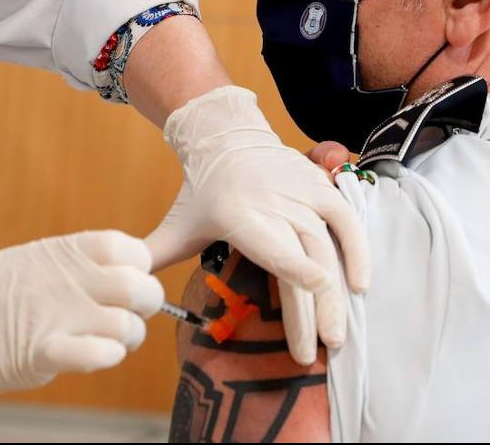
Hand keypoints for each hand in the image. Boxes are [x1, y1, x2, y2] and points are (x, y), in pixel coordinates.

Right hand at [0, 230, 163, 414]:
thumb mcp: (27, 261)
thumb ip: (71, 261)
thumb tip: (114, 263)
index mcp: (61, 253)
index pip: (127, 248)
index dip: (139, 266)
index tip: (129, 279)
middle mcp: (64, 280)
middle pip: (138, 285)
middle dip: (147, 303)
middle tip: (131, 314)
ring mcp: (55, 315)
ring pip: (126, 325)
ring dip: (129, 337)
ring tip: (114, 342)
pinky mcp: (43, 353)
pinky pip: (98, 354)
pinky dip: (107, 357)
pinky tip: (99, 355)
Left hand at [145, 86, 369, 364]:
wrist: (225, 136)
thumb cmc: (201, 192)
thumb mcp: (177, 225)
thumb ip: (156, 257)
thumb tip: (129, 294)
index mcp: (236, 215)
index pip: (269, 243)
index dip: (294, 262)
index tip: (315, 286)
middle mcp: (272, 203)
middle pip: (302, 258)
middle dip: (313, 309)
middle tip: (318, 353)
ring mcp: (299, 193)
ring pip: (327, 246)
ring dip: (336, 293)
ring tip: (337, 336)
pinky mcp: (319, 187)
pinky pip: (346, 219)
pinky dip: (358, 249)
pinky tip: (361, 284)